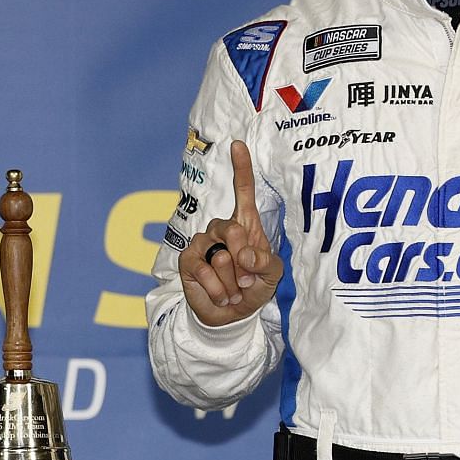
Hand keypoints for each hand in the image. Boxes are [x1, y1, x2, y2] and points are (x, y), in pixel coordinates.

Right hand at [179, 139, 283, 325]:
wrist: (231, 314)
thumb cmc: (253, 287)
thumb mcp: (272, 275)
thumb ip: (266, 263)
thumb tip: (246, 257)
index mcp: (245, 225)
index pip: (243, 191)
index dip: (241, 168)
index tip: (238, 145)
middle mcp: (221, 229)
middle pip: (231, 229)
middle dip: (244, 259)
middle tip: (248, 278)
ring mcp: (202, 243)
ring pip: (220, 255)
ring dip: (233, 281)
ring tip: (235, 290)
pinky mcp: (188, 260)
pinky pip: (204, 270)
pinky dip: (219, 289)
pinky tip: (223, 295)